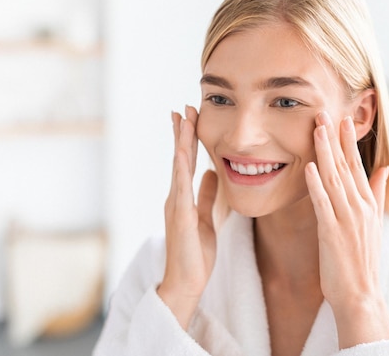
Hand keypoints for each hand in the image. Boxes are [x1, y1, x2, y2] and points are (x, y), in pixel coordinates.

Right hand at [157, 106, 217, 328]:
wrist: (186, 281)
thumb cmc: (194, 252)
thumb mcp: (206, 217)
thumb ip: (207, 196)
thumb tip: (212, 172)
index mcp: (183, 197)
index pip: (186, 162)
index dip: (188, 139)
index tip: (190, 117)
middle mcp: (176, 197)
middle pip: (178, 158)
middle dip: (181, 133)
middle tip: (183, 108)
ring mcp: (176, 206)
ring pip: (177, 167)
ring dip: (180, 142)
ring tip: (182, 119)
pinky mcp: (180, 217)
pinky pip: (181, 188)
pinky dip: (182, 169)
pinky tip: (184, 153)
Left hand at [305, 111, 388, 347]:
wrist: (360, 294)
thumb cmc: (362, 260)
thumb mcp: (373, 222)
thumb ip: (376, 192)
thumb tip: (383, 168)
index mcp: (367, 203)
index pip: (357, 165)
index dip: (348, 141)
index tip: (342, 118)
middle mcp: (359, 207)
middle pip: (345, 166)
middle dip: (335, 138)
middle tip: (325, 111)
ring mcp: (347, 218)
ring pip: (334, 179)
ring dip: (325, 153)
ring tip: (317, 129)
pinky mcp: (333, 232)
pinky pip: (324, 203)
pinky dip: (317, 184)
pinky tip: (310, 167)